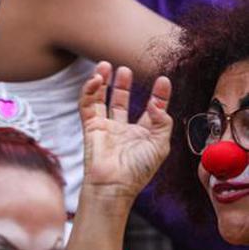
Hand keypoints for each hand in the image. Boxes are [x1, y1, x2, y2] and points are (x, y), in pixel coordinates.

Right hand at [79, 62, 172, 200]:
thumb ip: (162, 121)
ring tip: (105, 66)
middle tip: (125, 68)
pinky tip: (96, 79)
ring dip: (103, 82)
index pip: (151, 109)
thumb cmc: (138, 170)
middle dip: (123, 84)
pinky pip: (87, 104)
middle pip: (121, 101)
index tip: (163, 80)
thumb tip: (155, 103)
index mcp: (143, 134)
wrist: (114, 183)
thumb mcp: (160, 145)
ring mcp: (105, 127)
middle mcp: (123, 129)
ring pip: (102, 99)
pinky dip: (89, 91)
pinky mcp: (90, 126)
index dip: (158, 95)